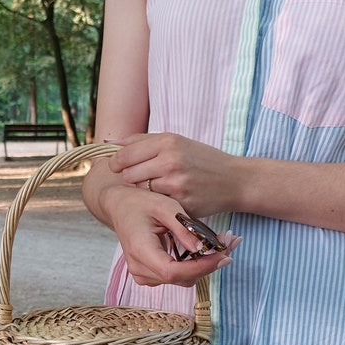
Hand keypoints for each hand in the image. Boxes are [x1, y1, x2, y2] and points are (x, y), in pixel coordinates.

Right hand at [97, 178, 239, 287]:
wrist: (120, 206)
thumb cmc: (140, 202)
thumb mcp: (164, 207)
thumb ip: (184, 228)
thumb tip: (204, 248)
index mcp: (141, 251)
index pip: (174, 272)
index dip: (202, 267)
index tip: (224, 255)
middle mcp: (140, 270)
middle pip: (183, 278)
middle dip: (210, 263)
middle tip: (232, 241)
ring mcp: (144, 275)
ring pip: (184, 279)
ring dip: (205, 264)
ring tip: (223, 242)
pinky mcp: (151, 274)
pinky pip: (178, 276)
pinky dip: (195, 264)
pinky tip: (208, 248)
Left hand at [107, 132, 239, 216]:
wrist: (234, 180)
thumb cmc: (202, 160)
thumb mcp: (176, 142)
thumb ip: (143, 141)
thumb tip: (111, 141)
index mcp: (168, 142)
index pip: (125, 154)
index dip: (116, 162)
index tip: (116, 166)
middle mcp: (170, 161)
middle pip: (128, 174)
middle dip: (129, 177)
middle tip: (140, 178)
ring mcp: (176, 184)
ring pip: (141, 190)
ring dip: (144, 191)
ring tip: (157, 186)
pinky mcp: (181, 203)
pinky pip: (156, 203)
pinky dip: (158, 202)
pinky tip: (168, 196)